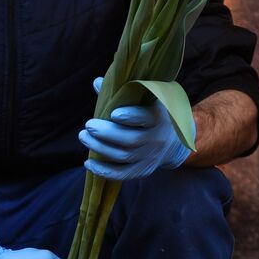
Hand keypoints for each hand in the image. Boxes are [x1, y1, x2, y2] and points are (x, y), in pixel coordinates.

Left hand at [79, 78, 193, 179]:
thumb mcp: (148, 98)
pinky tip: (88, 163)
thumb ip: (124, 92)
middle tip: (88, 125)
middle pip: (130, 140)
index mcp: (159, 117)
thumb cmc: (154, 111)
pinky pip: (122, 174)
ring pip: (123, 156)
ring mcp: (150, 156)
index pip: (147, 118)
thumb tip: (97, 83)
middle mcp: (157, 138)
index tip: (113, 114)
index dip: (130, 117)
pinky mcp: (143, 170)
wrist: (175, 140)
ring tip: (83, 137)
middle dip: (106, 133)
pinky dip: (104, 171)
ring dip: (99, 148)